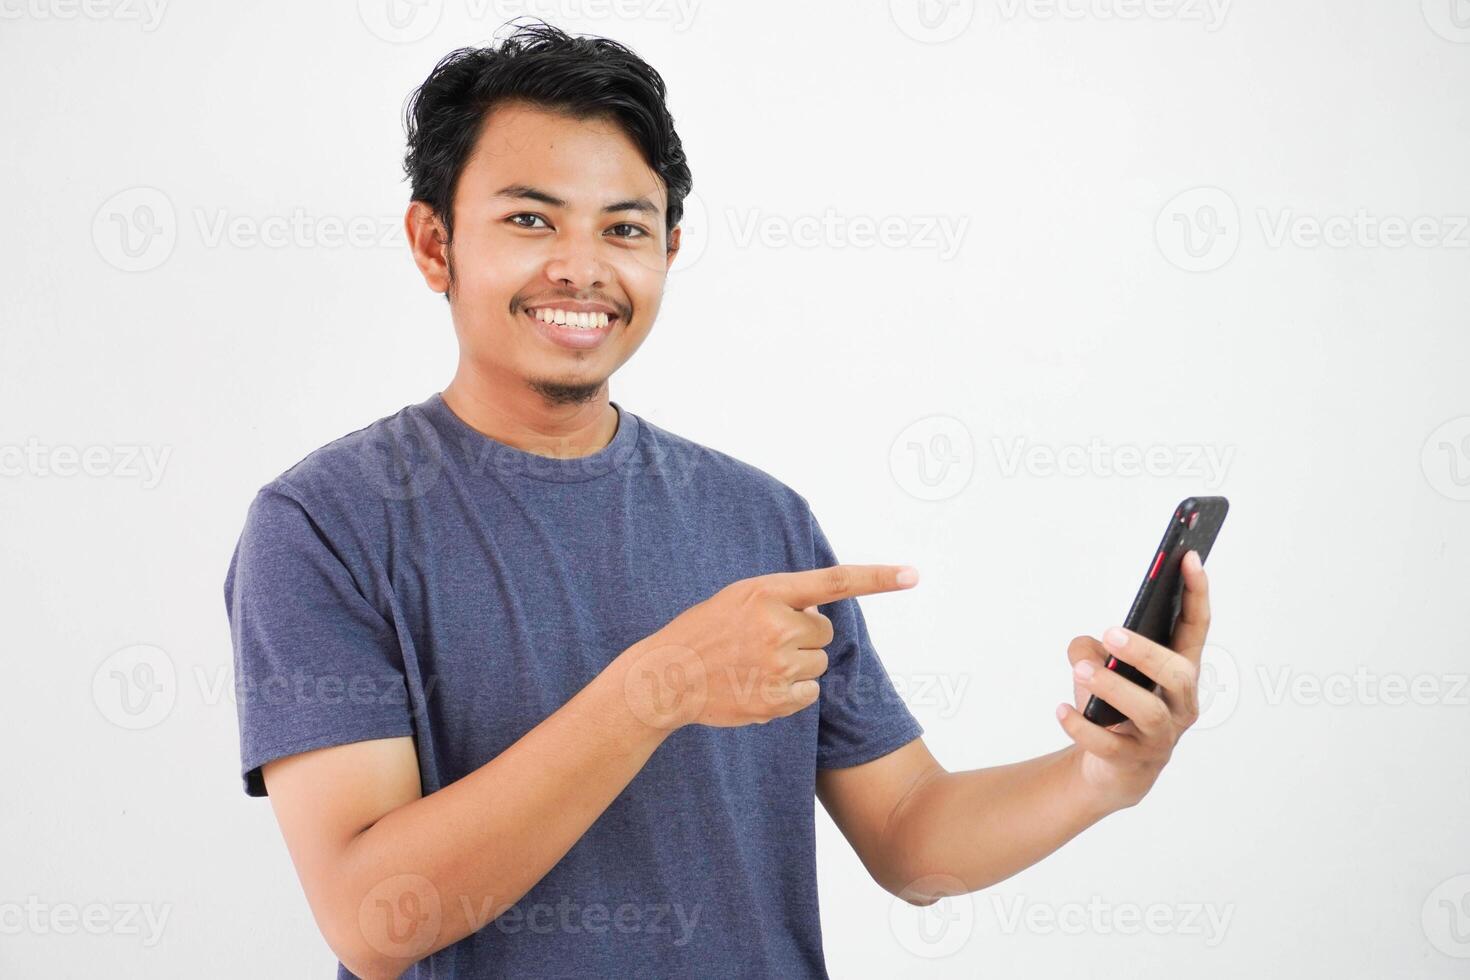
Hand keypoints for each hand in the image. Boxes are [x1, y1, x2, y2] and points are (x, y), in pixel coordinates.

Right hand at [619, 564, 918, 729]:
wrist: (667, 676)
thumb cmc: (704, 632)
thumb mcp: (738, 598)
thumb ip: (781, 599)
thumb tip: (821, 613)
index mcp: (767, 593)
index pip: (834, 582)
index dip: (878, 579)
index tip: (913, 575)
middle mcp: (777, 626)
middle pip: (823, 632)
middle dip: (802, 637)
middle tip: (762, 642)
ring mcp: (778, 665)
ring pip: (817, 664)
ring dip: (796, 666)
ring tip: (754, 665)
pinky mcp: (776, 700)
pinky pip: (808, 694)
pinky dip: (790, 693)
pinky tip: (757, 686)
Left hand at [1056, 549, 1211, 811]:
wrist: (1112, 766)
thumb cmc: (1113, 704)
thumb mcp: (1099, 667)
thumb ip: (1091, 649)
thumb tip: (1088, 650)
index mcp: (1180, 669)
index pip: (1196, 626)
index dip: (1196, 592)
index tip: (1190, 557)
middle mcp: (1180, 702)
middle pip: (1177, 673)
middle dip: (1145, 652)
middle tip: (1112, 633)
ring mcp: (1160, 735)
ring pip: (1148, 710)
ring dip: (1113, 686)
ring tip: (1081, 669)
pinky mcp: (1133, 760)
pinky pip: (1110, 744)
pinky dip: (1082, 726)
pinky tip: (1061, 710)